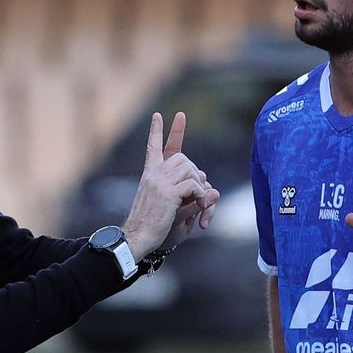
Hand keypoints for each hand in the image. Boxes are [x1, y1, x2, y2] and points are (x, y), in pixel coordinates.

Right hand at [157, 110, 219, 250]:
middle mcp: (153, 175)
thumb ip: (192, 197)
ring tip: (199, 203)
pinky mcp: (168, 193)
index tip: (159, 115)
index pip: (154, 147)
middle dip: (195, 172)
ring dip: (199, 184)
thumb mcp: (172, 208)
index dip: (158, 131)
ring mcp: (160, 182)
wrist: (137, 238)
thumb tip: (215, 190)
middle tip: (198, 193)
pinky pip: (193, 184)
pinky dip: (201, 195)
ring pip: (189, 168)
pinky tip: (200, 206)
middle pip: (181, 157)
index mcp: (149, 176)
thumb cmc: (154, 227)